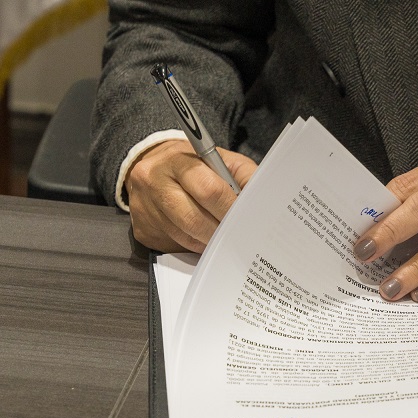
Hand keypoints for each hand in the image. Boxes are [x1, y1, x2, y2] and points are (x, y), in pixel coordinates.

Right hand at [125, 140, 256, 252]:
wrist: (155, 166)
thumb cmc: (197, 166)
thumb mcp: (222, 160)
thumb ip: (244, 177)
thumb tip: (262, 202)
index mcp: (178, 160)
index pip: (209, 190)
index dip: (230, 208)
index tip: (245, 218)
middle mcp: (154, 181)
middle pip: (194, 218)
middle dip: (220, 229)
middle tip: (238, 235)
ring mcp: (144, 207)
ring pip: (184, 235)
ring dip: (209, 240)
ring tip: (225, 238)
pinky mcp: (142, 229)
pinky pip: (175, 244)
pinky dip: (196, 245)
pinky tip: (206, 239)